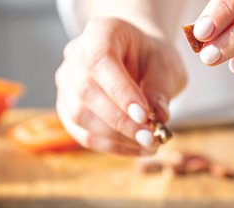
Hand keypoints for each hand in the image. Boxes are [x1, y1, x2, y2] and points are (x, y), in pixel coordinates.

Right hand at [55, 17, 186, 154]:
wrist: (139, 62)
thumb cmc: (151, 59)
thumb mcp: (166, 64)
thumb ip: (161, 87)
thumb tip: (158, 116)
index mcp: (100, 32)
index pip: (100, 60)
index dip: (120, 91)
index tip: (144, 115)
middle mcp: (75, 55)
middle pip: (86, 90)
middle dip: (120, 120)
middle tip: (150, 137)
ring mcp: (67, 84)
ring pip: (80, 116)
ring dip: (116, 137)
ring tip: (148, 144)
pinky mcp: (68, 110)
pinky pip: (83, 134)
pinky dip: (112, 146)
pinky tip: (136, 149)